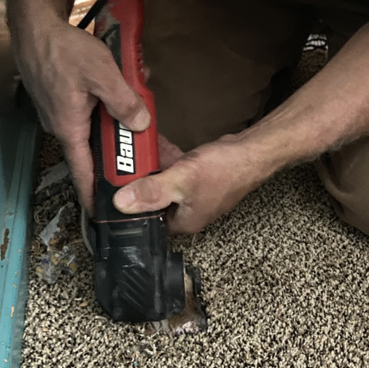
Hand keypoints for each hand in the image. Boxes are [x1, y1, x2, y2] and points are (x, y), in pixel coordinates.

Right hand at [13, 17, 150, 210]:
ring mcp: (62, 112)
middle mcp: (63, 126)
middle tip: (149, 153)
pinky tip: (124, 89)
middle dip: (123, 151)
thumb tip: (140, 124)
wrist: (36, 27)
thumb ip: (124, 102)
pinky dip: (108, 106)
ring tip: (140, 110)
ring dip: (118, 122)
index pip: (84, 173)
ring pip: (96, 128)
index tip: (106, 213)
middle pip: (97, 150)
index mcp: (69, 128)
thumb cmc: (63, 50)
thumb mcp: (103, 75)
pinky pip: (91, 111)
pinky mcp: (64, 99)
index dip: (95, 194)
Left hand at [112, 136, 267, 233]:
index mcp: (183, 221)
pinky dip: (166, 160)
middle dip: (138, 182)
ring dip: (151, 168)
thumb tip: (121, 204)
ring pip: (164, 184)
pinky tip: (157, 145)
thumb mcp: (181, 179)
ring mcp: (194, 195)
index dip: (129, 205)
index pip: (146, 222)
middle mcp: (188, 212)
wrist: (254, 152)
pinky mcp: (200, 179)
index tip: (114, 187)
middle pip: (153, 201)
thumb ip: (151, 191)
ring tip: (137, 152)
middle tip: (122, 165)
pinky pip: (175, 172)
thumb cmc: (225, 170)